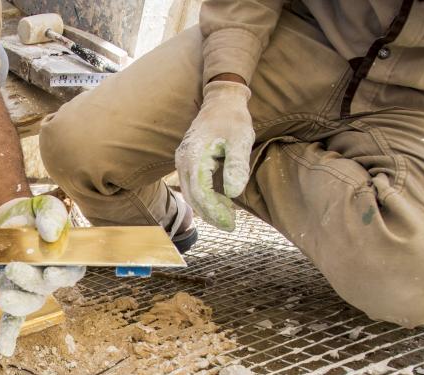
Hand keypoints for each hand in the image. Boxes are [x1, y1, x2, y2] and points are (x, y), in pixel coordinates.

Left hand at [0, 195, 84, 355]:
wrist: (14, 219)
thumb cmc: (36, 215)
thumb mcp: (47, 207)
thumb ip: (52, 216)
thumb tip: (51, 233)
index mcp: (67, 261)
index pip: (71, 272)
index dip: (63, 275)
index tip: (52, 271)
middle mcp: (50, 279)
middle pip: (45, 287)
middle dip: (30, 280)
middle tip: (14, 268)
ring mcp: (30, 289)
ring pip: (28, 303)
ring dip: (17, 303)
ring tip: (3, 297)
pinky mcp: (12, 293)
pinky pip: (12, 318)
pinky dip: (8, 333)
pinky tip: (5, 349)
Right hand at [175, 80, 254, 230]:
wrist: (222, 99)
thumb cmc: (233, 118)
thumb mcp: (240, 140)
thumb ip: (236, 166)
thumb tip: (232, 194)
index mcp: (194, 156)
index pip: (200, 193)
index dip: (215, 211)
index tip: (231, 223)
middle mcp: (183, 160)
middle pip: (193, 197)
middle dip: (210, 214)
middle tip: (230, 225)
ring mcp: (182, 161)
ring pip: (191, 193)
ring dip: (207, 207)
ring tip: (226, 216)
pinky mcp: (187, 161)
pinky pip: (192, 185)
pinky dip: (204, 197)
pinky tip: (220, 201)